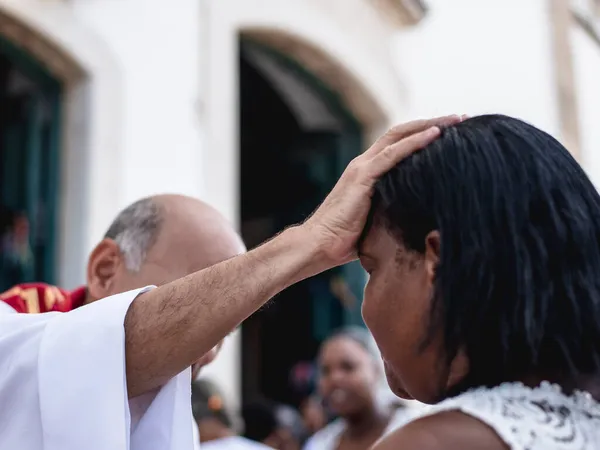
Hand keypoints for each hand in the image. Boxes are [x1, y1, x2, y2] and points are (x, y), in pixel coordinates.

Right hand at [301, 115, 463, 266]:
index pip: (398, 145)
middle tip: (460, 119)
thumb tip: (422, 219)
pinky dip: (415, 142)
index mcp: (366, 173)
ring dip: (429, 125)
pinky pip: (392, 154)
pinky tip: (436, 135)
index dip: (422, 135)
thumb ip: (393, 211)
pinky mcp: (362, 177)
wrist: (319, 246)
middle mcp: (363, 164)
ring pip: (399, 136)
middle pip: (401, 132)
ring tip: (456, 121)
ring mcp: (361, 168)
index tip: (451, 132)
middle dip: (432, 123)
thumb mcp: (378, 221)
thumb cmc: (346, 241)